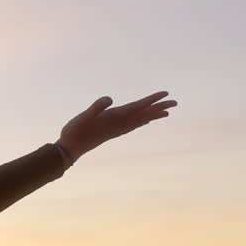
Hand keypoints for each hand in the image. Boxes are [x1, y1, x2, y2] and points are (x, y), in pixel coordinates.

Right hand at [57, 90, 176, 160]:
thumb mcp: (83, 117)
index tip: (166, 95)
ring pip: (140, 121)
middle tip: (175, 103)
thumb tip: (109, 99)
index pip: (137, 107)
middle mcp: (119, 124)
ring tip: (166, 112)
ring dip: (153, 115)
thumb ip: (96, 108)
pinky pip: (132, 125)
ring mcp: (116, 129)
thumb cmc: (75, 131)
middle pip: (143, 115)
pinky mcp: (112, 131)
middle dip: (158, 108)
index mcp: (114, 118)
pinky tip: (145, 122)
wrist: (69, 149)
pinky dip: (142, 122)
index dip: (151, 101)